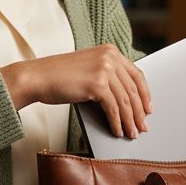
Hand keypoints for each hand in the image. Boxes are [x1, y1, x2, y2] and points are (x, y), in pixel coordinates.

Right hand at [1, 45, 151, 139]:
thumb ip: (107, 76)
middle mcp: (110, 57)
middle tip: (143, 126)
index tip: (148, 108)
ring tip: (131, 133)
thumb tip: (126, 99)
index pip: (136, 74)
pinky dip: (117, 122)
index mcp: (110, 51)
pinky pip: (114, 108)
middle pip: (133, 89)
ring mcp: (104, 69)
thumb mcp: (88, 69)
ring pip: (125, 101)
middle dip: (139, 111)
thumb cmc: (59, 76)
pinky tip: (117, 130)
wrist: (37, 77)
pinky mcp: (97, 84)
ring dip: (130, 120)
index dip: (144, 94)